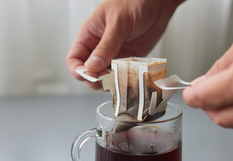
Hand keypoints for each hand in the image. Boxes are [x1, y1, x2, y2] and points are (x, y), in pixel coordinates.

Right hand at [66, 0, 182, 88]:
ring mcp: (114, 56)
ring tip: (120, 77)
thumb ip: (106, 46)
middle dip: (95, 79)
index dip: (79, 71)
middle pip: (89, 73)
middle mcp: (99, 48)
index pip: (74, 59)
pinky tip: (129, 77)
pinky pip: (122, 75)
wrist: (158, 2)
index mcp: (89, 35)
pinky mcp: (128, 61)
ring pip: (105, 77)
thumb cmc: (134, 2)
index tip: (90, 75)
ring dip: (111, 82)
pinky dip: (125, 80)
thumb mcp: (118, 23)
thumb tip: (92, 66)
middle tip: (107, 78)